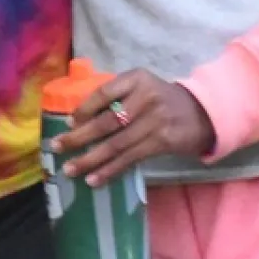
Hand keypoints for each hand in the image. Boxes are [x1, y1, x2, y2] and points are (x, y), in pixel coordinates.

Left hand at [52, 70, 213, 182]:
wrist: (201, 113)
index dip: (84, 108)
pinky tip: (94, 179)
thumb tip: (79, 121)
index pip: (104, 92)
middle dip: (79, 137)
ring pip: (116, 144)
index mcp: (137, 78)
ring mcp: (155, 121)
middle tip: (57, 147)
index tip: (69, 122)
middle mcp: (146, 97)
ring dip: (90, 159)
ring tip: (70, 169)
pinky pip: (130, 159)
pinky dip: (110, 170)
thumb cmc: (162, 100)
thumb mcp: (142, 87)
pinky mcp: (162, 142)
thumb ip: (118, 96)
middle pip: (107, 121)